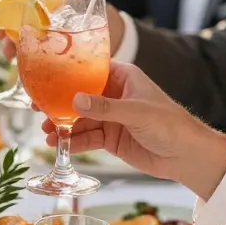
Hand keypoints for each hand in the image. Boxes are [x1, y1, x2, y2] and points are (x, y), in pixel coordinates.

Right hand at [40, 61, 225, 199]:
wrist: (187, 156)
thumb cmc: (170, 124)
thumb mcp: (136, 112)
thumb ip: (105, 107)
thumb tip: (75, 100)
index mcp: (122, 76)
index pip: (89, 68)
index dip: (67, 73)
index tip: (45, 77)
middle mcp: (113, 94)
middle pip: (79, 95)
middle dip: (59, 102)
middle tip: (38, 108)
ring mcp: (111, 117)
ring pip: (80, 118)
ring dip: (63, 125)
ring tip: (46, 132)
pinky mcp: (110, 137)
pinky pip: (87, 137)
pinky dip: (72, 141)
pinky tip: (59, 144)